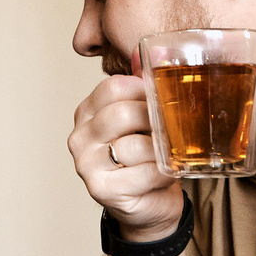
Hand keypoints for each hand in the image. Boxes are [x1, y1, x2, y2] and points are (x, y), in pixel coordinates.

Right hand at [70, 74, 186, 241]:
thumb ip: (143, 87)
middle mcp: (79, 138)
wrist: (148, 205)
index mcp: (86, 113)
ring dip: (163, 149)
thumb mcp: (143, 120)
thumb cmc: (146, 158)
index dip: (144, 89)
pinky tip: (169, 172)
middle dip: (155, 119)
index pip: (112, 87)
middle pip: (122, 113)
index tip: (163, 98)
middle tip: (175, 127)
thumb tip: (150, 50)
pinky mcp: (102, 190)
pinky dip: (165, 172)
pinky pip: (145, 172)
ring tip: (173, 151)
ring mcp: (86, 166)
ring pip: (135, 145)